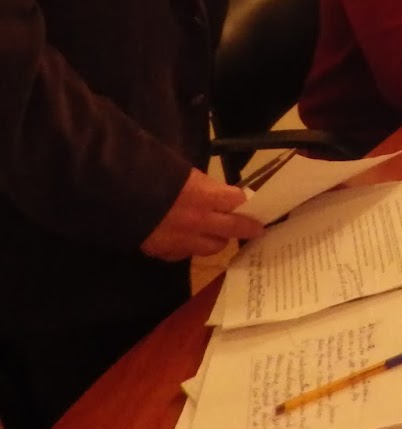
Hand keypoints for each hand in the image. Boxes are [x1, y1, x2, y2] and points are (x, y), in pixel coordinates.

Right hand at [140, 168, 263, 261]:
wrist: (117, 195)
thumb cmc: (153, 175)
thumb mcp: (186, 175)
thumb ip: (206, 187)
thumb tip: (218, 195)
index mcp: (207, 196)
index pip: (237, 201)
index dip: (244, 202)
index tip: (252, 204)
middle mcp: (200, 221)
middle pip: (233, 228)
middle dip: (247, 228)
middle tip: (256, 230)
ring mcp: (183, 239)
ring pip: (212, 247)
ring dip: (217, 240)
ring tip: (218, 235)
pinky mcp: (164, 251)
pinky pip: (185, 253)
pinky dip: (189, 248)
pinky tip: (187, 241)